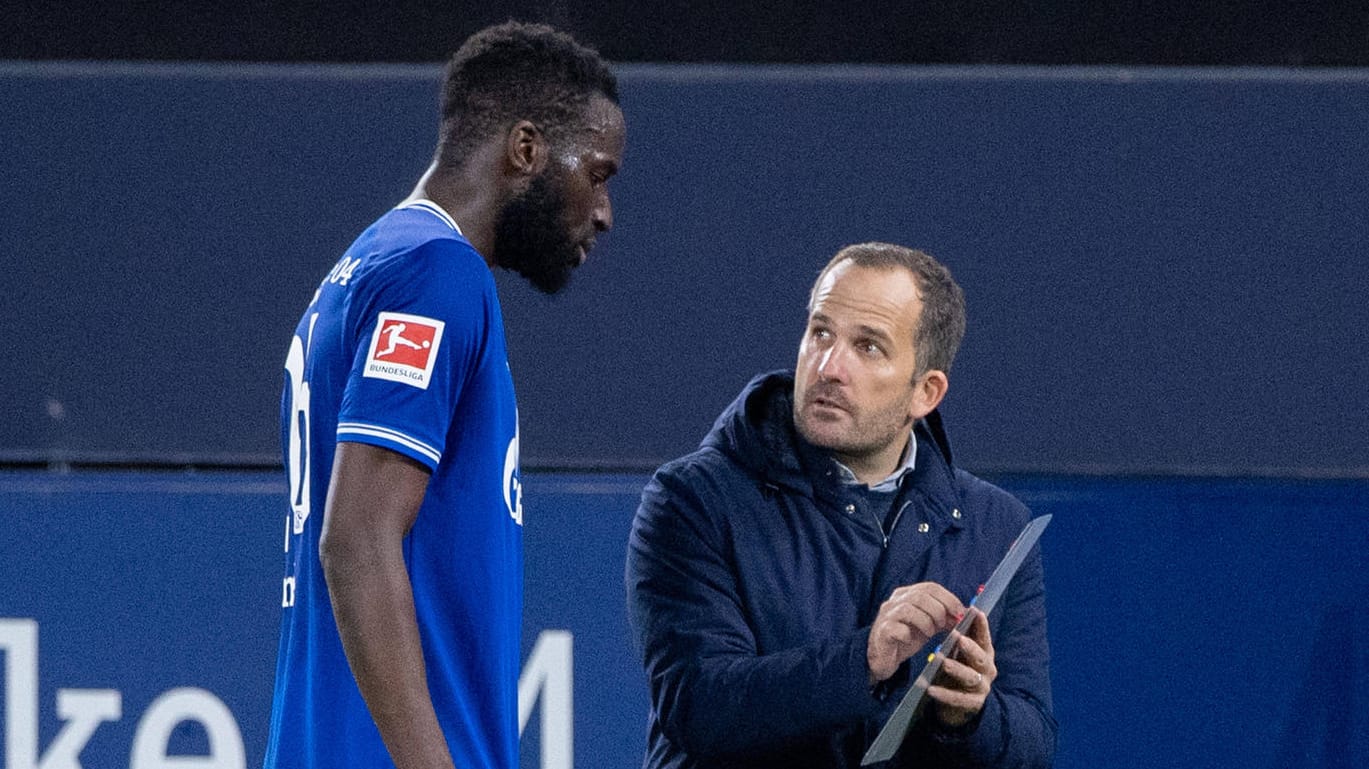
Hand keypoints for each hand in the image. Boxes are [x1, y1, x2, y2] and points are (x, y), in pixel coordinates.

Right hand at [867, 582, 963, 684]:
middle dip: (939, 611)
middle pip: (921, 595)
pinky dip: (908, 634)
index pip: (930, 587)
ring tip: (929, 634)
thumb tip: (963, 613)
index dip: (948, 599)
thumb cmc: (906, 639)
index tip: (960, 613)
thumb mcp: (927, 625)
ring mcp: (886, 615)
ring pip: (908, 609)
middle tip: (944, 626)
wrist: (882, 658)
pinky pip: (896, 628)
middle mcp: (894, 601)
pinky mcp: (882, 631)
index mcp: (906, 595)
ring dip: (925, 622)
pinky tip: (910, 640)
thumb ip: (942, 618)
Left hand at [927, 607, 995, 726]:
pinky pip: (958, 699)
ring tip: (943, 662)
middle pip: (981, 658)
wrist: (960, 705)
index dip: (981, 625)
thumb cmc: (960, 671)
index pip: (984, 638)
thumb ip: (961, 637)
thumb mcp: (961, 654)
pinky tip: (931, 689)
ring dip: (957, 669)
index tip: (975, 611)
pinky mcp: (973, 704)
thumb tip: (955, 612)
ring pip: (971, 677)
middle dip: (970, 647)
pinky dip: (944, 694)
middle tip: (958, 638)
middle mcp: (987, 670)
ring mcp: (982, 688)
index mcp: (985, 654)